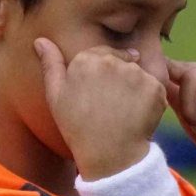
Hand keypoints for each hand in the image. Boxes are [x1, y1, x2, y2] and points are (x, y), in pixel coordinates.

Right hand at [34, 39, 166, 179]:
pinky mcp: (155, 87)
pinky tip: (137, 116)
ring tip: (124, 112)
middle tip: (111, 106)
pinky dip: (149, 100)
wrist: (108, 155)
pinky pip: (154, 87)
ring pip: (137, 73)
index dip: (100, 75)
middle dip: (118, 78)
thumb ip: (50, 64)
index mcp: (86, 59)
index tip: (99, 95)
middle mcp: (112, 61)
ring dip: (134, 88)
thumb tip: (40, 40)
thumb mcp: (55, 96)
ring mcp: (136, 73)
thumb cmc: (77, 127)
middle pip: (120, 61)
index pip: (100, 54)